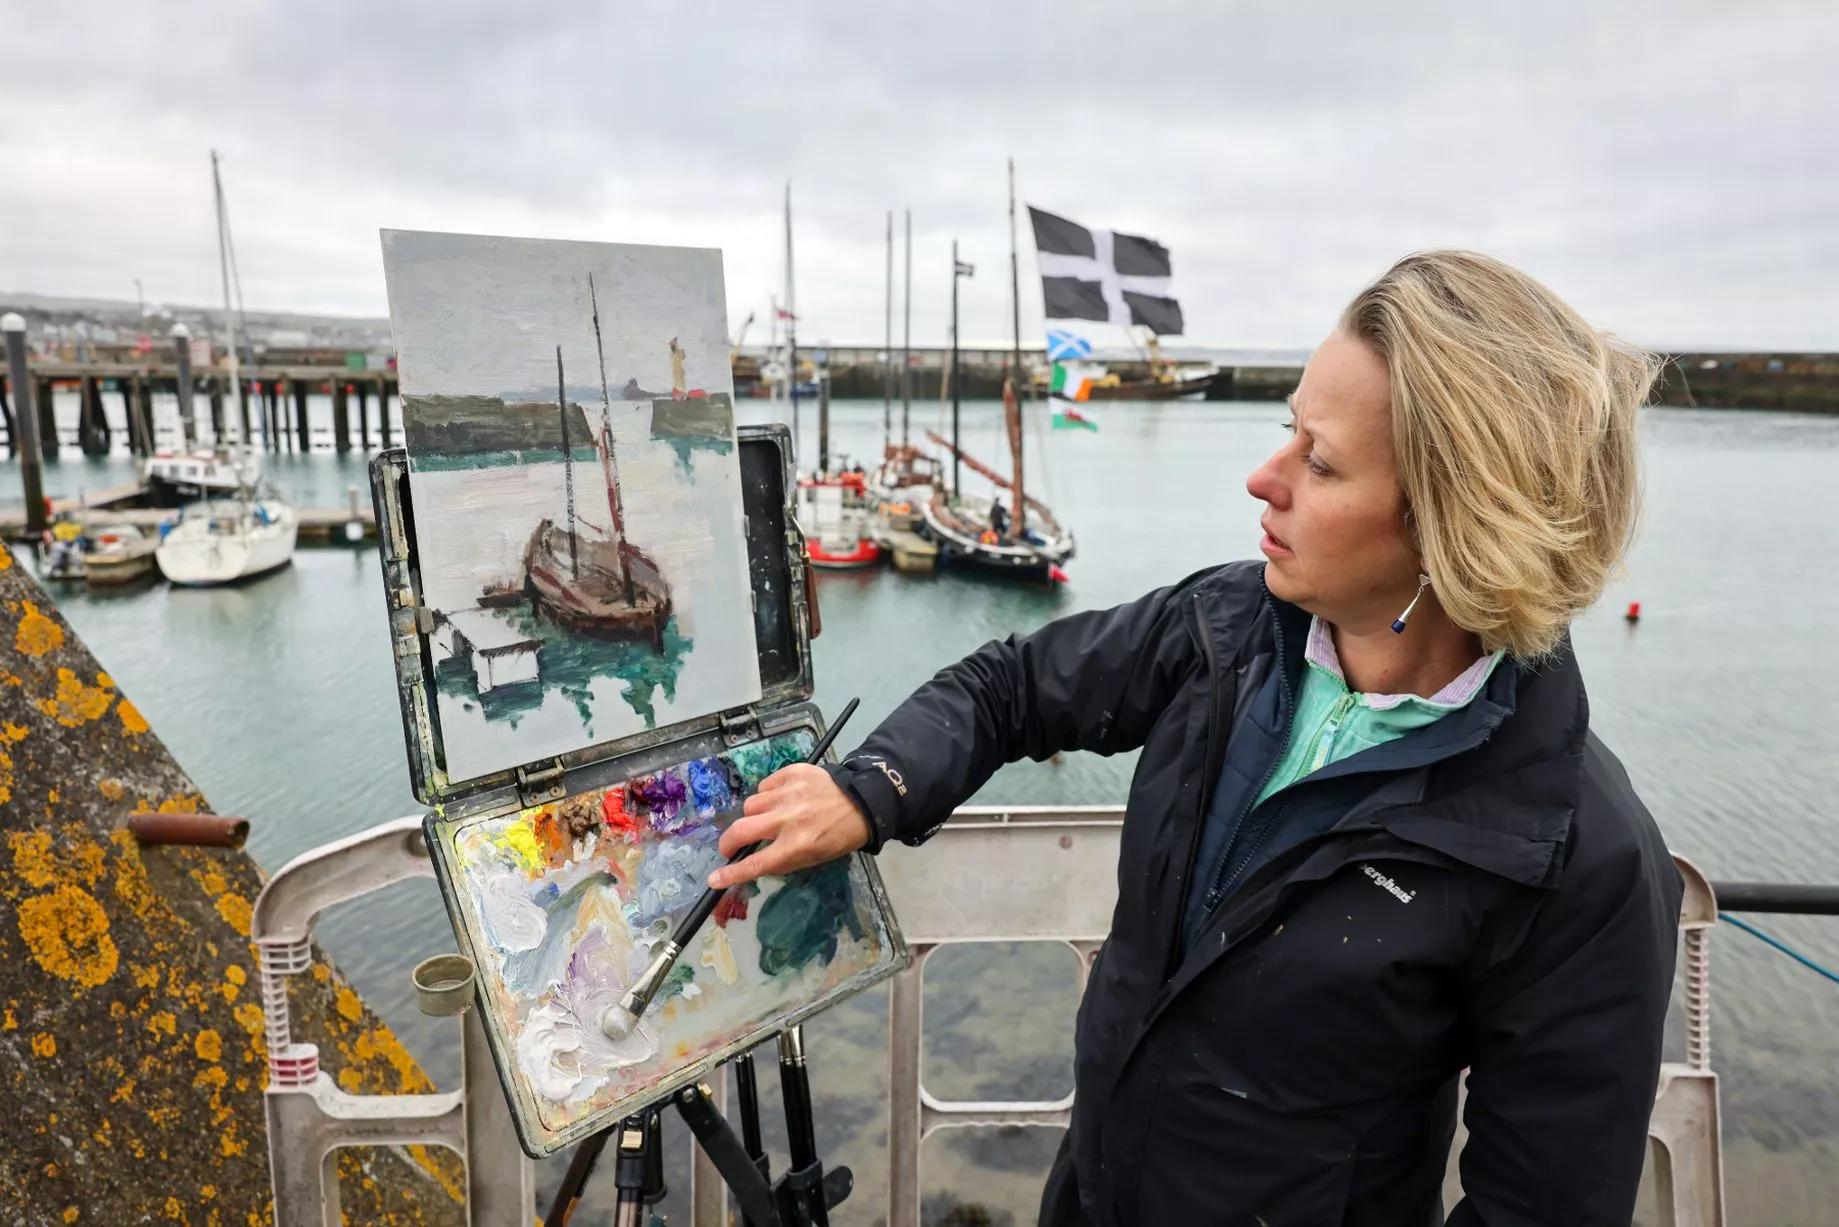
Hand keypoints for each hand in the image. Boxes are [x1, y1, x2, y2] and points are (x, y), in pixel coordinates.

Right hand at [710, 764, 870, 888]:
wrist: (863, 802)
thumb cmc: (838, 836)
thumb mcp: (813, 858)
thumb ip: (781, 860)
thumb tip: (751, 861)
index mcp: (797, 846)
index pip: (755, 864)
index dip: (731, 874)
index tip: (714, 879)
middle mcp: (790, 819)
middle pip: (741, 830)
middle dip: (729, 842)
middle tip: (730, 846)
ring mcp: (790, 793)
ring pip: (751, 805)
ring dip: (755, 815)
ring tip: (771, 816)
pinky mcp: (793, 773)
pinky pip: (764, 786)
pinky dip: (768, 795)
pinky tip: (782, 799)